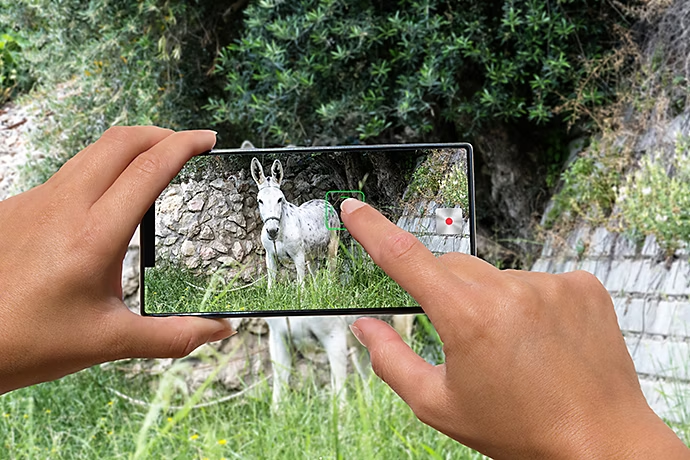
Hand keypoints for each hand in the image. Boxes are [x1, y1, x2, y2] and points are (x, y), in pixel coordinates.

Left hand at [0, 127, 233, 394]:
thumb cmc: (31, 342)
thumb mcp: (111, 341)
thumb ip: (173, 336)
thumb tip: (220, 330)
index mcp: (94, 236)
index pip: (148, 170)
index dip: (183, 145)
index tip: (207, 139)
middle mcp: (63, 208)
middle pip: (119, 142)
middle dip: (160, 134)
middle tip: (187, 144)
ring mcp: (35, 202)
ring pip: (90, 153)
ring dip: (129, 148)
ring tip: (153, 163)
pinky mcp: (17, 207)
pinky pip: (66, 175)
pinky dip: (98, 172)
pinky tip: (104, 201)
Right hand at [341, 199, 688, 458]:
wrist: (601, 443)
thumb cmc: (521, 430)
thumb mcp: (440, 406)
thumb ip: (391, 361)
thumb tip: (365, 327)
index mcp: (467, 318)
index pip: (404, 257)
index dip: (372, 228)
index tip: (354, 208)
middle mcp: (510, 291)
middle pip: (451, 268)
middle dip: (444, 293)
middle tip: (464, 339)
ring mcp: (551, 284)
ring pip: (495, 277)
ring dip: (491, 302)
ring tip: (514, 349)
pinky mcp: (582, 285)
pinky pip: (536, 280)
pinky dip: (529, 303)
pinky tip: (543, 339)